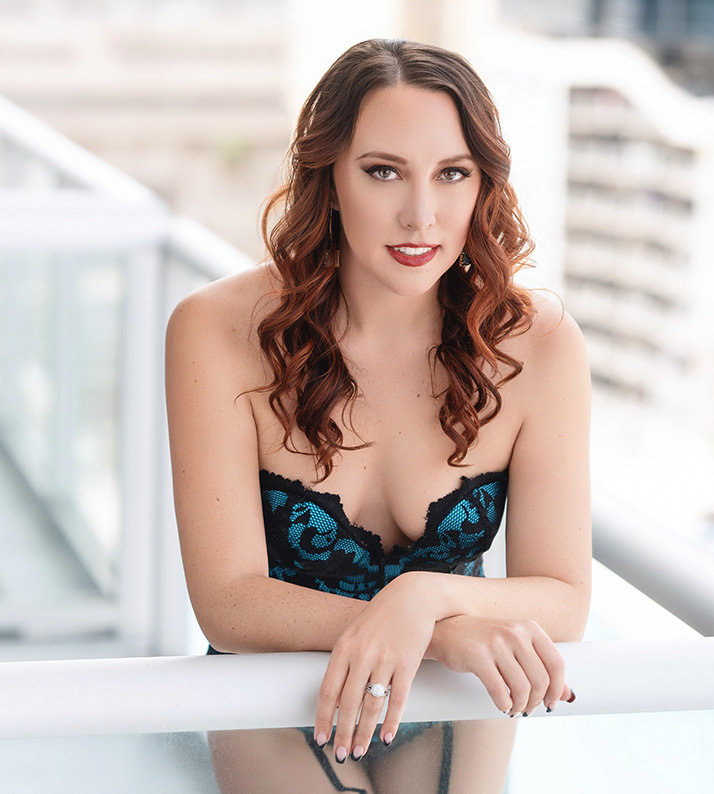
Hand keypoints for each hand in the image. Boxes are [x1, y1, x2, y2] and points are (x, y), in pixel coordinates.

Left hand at [313, 574, 435, 762]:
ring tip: (359, 751)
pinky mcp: (407, 663)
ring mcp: (385, 659)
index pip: (328, 691)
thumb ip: (345, 659)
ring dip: (364, 734)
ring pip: (371, 706)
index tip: (320, 738)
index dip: (323, 718)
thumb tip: (334, 693)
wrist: (414, 596)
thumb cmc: (383, 615)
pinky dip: (391, 722)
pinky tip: (386, 737)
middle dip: (342, 733)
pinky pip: (397, 699)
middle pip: (348, 704)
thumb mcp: (356, 631)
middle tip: (340, 755)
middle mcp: (362, 655)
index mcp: (344, 647)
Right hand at [428, 615, 571, 715]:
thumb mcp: (516, 647)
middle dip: (536, 701)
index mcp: (529, 627)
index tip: (550, 703)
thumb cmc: (485, 641)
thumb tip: (569, 696)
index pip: (557, 663)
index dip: (557, 689)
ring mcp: (496, 642)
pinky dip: (504, 704)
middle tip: (527, 709)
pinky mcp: (477, 655)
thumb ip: (541, 667)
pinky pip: (500, 691)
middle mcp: (515, 632)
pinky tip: (502, 705)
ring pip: (522, 688)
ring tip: (514, 708)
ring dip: (520, 706)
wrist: (445, 629)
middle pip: (540, 680)